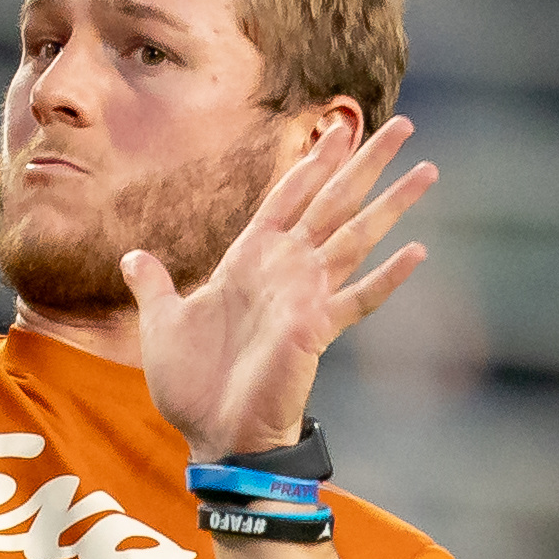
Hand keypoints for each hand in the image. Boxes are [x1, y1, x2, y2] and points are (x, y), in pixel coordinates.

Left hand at [130, 114, 438, 460]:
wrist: (212, 433)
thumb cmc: (192, 384)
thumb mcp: (162, 323)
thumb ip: (155, 285)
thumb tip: (132, 257)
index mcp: (248, 261)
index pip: (286, 199)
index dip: (310, 163)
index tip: (336, 127)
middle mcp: (284, 271)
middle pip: (333, 203)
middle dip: (366, 163)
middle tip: (403, 125)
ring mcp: (306, 297)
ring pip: (357, 237)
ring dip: (391, 204)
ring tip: (427, 170)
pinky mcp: (317, 329)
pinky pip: (360, 298)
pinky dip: (388, 277)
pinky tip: (418, 251)